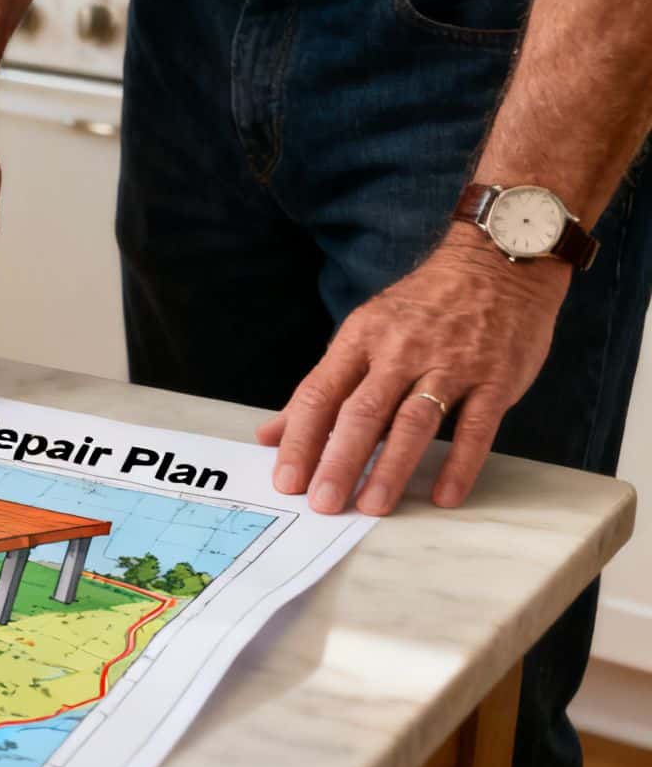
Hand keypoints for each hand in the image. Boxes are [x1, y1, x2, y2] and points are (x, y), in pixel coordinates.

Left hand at [257, 226, 570, 514]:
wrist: (496, 261)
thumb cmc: (421, 308)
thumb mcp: (364, 333)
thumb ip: (322, 388)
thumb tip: (270, 435)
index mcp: (360, 339)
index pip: (319, 394)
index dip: (300, 440)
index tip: (287, 480)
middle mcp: (400, 351)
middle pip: (361, 412)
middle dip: (338, 461)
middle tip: (323, 503)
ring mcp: (450, 364)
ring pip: (413, 421)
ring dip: (391, 467)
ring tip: (373, 505)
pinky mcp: (495, 377)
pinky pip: (477, 426)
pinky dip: (460, 462)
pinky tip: (444, 494)